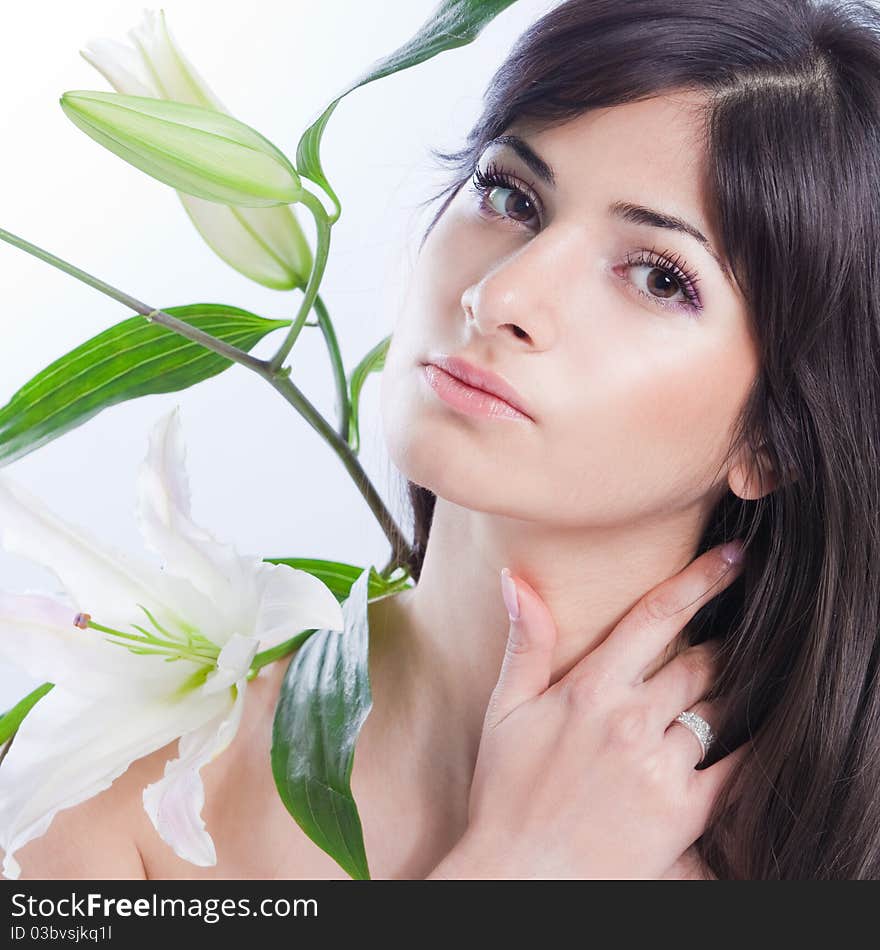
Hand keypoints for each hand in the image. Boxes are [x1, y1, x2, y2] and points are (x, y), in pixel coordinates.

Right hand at [444, 542, 747, 879]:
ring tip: (726, 691)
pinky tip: (750, 736)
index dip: (701, 581)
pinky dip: (746, 746)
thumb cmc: (507, 794)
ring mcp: (660, 766)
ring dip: (726, 695)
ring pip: (717, 708)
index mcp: (589, 690)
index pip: (657, 617)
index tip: (734, 559)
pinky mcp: (683, 812)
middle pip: (700, 662)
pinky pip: (734, 766)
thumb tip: (514, 580)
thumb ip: (524, 644)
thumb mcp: (504, 712)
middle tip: (725, 643)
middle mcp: (630, 720)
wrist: (521, 880)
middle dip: (717, 647)